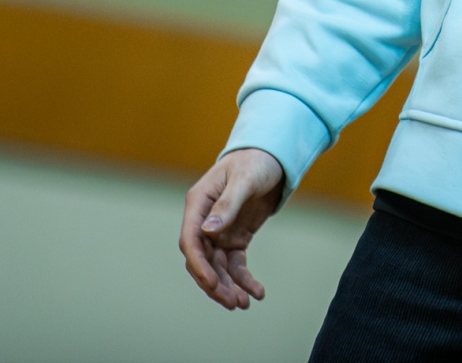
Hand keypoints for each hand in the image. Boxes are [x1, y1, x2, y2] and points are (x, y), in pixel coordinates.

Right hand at [180, 148, 285, 308]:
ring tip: (245, 304)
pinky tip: (257, 293)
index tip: (212, 284)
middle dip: (215, 284)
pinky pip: (235, 265)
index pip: (190, 241)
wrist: (272, 156)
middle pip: (202, 261)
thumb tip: (208, 231)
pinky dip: (244, 280)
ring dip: (229, 287)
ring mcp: (219, 232)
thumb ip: (227, 204)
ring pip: (218, 268)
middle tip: (233, 303)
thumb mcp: (244, 179)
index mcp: (198, 204)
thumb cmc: (255, 161)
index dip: (199, 265)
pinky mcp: (235, 238)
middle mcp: (204, 221)